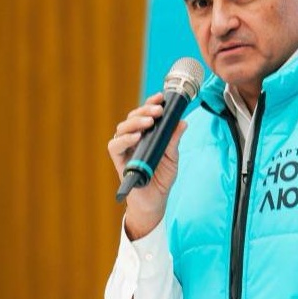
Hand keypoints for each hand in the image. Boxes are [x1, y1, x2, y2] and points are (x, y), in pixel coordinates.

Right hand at [107, 91, 187, 238]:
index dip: (150, 103)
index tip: (161, 97)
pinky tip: (136, 137)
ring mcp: (124, 149)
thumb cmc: (161, 178)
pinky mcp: (118, 160)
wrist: (154, 201)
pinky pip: (115, 145)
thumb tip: (182, 122)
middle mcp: (132, 139)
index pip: (145, 114)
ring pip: (122, 127)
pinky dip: (124, 139)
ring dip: (135, 122)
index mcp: (145, 135)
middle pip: (132, 117)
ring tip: (149, 122)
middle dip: (144, 110)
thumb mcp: (172, 157)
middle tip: (157, 110)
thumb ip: (174, 140)